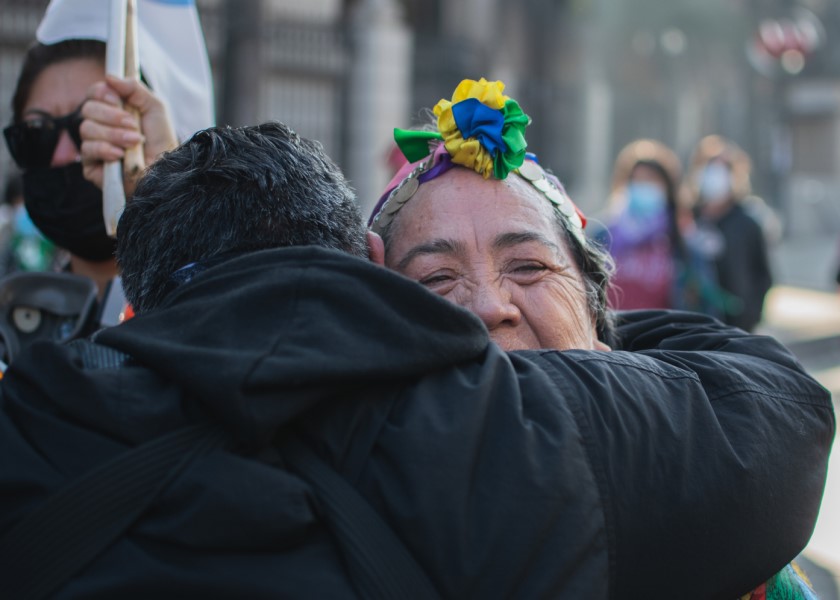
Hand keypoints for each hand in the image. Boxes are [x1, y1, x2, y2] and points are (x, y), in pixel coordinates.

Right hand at [80, 75, 177, 194]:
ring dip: (113, 134)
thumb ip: (135, 88)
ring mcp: (94, 146)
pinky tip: (120, 155)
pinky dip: (105, 149)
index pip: (94, 93)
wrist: (167, 168)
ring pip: (86, 129)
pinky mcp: (92, 166)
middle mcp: (100, 126)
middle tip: (133, 125)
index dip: (102, 93)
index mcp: (112, 110)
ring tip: (134, 141)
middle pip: (87, 109)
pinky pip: (87, 150)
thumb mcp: (155, 107)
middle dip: (112, 116)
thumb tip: (109, 76)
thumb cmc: (162, 140)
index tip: (118, 100)